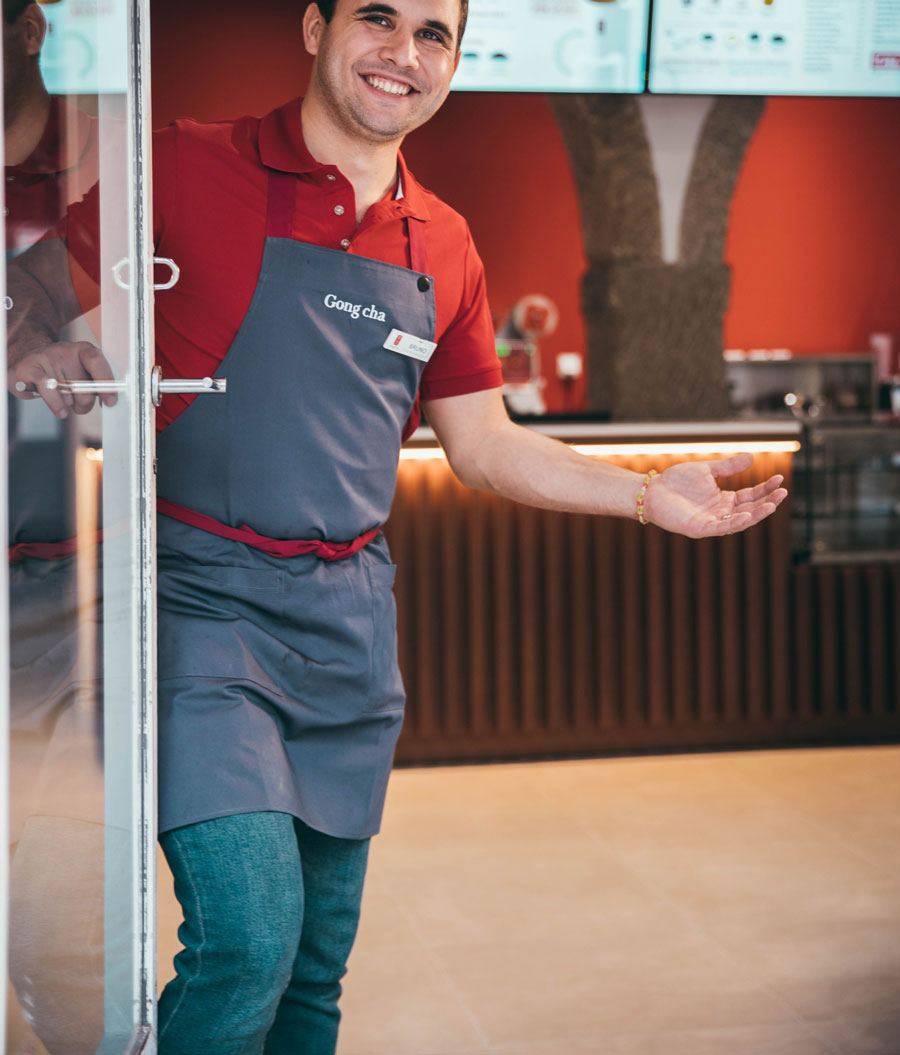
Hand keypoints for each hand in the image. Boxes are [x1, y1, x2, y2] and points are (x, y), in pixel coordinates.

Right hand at [7, 339, 117, 417]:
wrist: (27, 362)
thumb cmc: (61, 372)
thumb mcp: (81, 372)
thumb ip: (96, 383)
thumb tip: (109, 401)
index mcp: (84, 350)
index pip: (98, 362)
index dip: (106, 383)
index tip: (111, 402)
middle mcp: (66, 350)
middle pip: (84, 388)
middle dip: (84, 403)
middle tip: (79, 403)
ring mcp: (47, 357)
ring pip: (67, 394)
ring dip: (68, 404)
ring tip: (62, 397)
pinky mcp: (31, 367)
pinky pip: (48, 390)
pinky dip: (56, 405)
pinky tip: (61, 412)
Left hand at [643, 454, 786, 538]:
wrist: (652, 490)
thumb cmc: (675, 481)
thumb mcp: (707, 471)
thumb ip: (728, 467)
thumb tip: (752, 458)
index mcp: (723, 499)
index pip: (751, 496)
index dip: (766, 489)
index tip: (780, 480)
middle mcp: (721, 512)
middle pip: (750, 509)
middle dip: (767, 502)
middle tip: (783, 492)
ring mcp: (711, 522)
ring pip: (739, 520)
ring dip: (756, 514)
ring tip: (772, 505)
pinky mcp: (700, 528)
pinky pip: (721, 527)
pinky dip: (735, 522)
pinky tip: (747, 514)